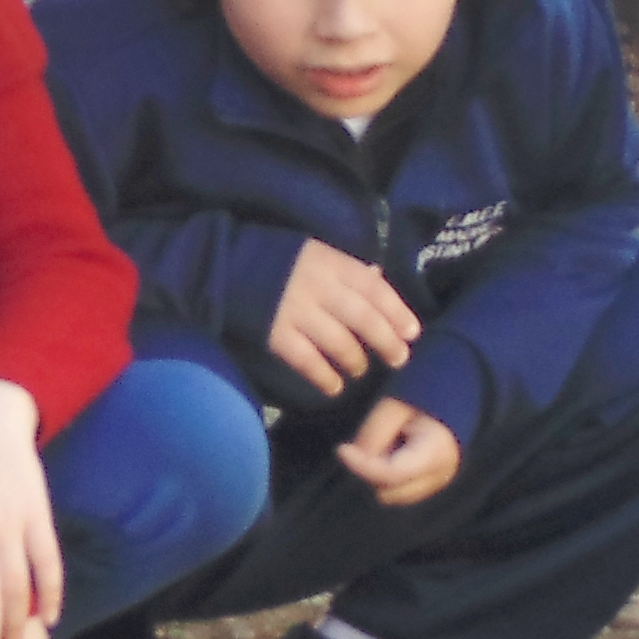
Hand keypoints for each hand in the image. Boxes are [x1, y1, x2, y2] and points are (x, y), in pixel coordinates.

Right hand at [265, 238, 424, 397]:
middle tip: (399, 359)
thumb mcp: (314, 252)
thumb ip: (345, 268)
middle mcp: (317, 286)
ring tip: (360, 369)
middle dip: (386, 342)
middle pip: (363, 318)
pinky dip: (324, 376)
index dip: (397, 311)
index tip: (412, 332)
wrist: (226, 266)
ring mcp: (296, 311)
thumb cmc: (277, 260)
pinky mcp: (276, 333)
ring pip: (339, 342)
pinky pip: (308, 360)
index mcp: (330, 262)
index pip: (373, 288)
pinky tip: (334, 386)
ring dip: (356, 361)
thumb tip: (378, 277)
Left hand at [332, 395, 462, 509]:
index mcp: (437, 451)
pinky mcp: (430, 487)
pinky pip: (397, 491)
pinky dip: (388, 475)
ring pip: (390, 493)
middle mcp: (440, 474)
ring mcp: (437, 484)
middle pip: (389, 488)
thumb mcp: (395, 406)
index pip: (393, 473)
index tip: (342, 449)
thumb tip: (357, 457)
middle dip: (372, 467)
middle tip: (377, 437)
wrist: (452, 398)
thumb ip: (374, 433)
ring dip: (380, 472)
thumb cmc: (423, 397)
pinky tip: (396, 451)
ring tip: (391, 442)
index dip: (363, 465)